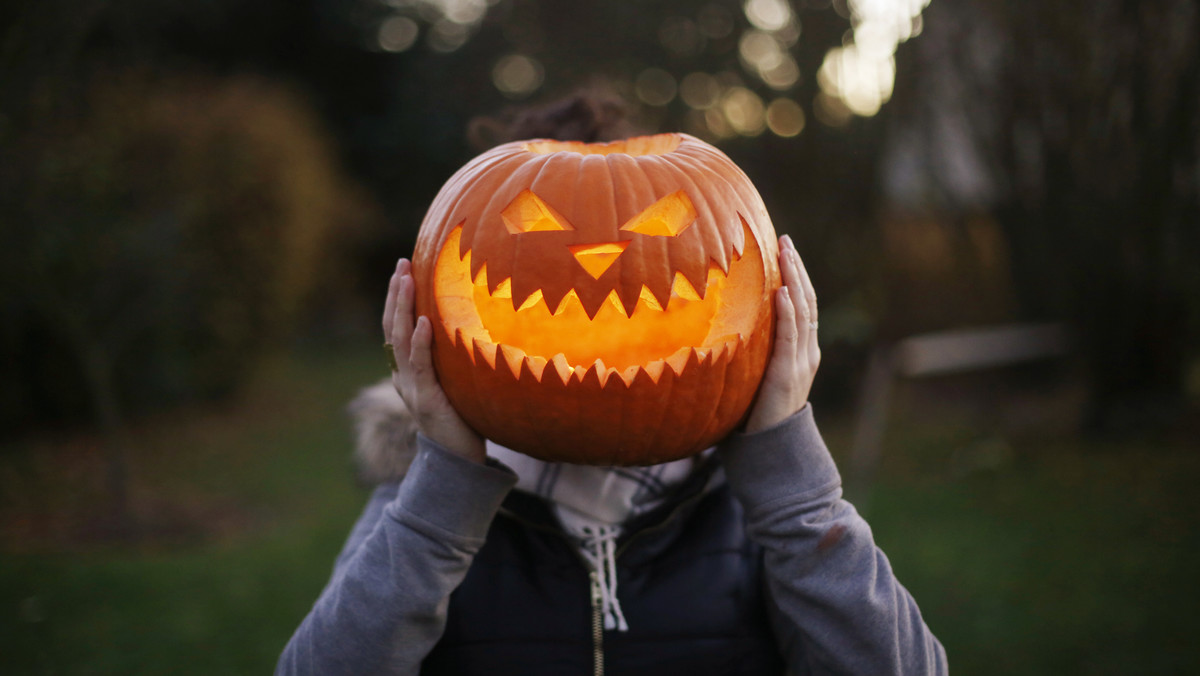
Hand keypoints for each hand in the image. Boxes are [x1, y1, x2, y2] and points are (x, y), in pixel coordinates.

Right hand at [383, 259, 485, 462]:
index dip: (397, 299)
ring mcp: (412, 388)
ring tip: (406, 280)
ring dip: (403, 308)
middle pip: (392, 328)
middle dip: (396, 294)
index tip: (403, 270)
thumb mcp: (454, 383)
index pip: (396, 328)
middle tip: (401, 264)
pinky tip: (425, 321)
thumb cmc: (463, 419)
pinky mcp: (427, 400)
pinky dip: (421, 342)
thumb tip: (466, 327)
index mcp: (407, 371)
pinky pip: (421, 366)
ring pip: (400, 341)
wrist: (459, 462)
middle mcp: (404, 377)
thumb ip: (451, 359)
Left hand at [744, 235, 819, 433]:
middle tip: (785, 241)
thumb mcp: (753, 376)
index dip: (796, 276)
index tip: (784, 250)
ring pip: (803, 312)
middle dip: (797, 269)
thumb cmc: (754, 415)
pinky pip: (791, 336)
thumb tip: (719, 331)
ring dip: (794, 279)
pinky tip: (783, 291)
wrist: (770, 449)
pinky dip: (789, 312)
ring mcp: (800, 361)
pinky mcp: (788, 373)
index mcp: (799, 351)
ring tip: (786, 253)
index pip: (802, 305)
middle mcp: (805, 352)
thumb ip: (748, 354)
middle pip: (806, 301)